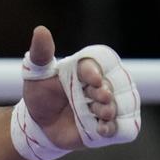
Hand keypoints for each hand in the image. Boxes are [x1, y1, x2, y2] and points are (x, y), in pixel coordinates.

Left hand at [21, 26, 118, 149]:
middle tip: (99, 96)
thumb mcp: (36, 75)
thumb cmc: (40, 96)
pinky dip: (115, 127)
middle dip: (108, 90)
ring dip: (113, 108)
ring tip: (102, 113)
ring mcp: (106, 105)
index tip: (92, 80)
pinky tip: (103, 128)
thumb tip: (40, 30)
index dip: (97, 71)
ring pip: (122, 104)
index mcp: (86, 68)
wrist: (39, 125)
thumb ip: (41, 54)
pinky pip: (122, 126)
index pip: (100, 62)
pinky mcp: (108, 124)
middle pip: (115, 83)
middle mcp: (101, 84)